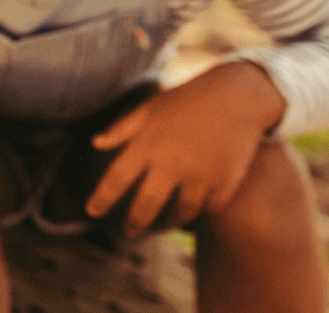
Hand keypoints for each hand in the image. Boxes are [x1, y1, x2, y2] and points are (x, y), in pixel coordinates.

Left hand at [87, 62, 287, 235]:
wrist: (237, 95)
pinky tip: (196, 209)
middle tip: (130, 232)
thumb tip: (95, 144)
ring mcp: (201, 174)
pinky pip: (210, 208)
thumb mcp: (151, 107)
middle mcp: (172, 162)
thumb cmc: (187, 99)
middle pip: (147, 205)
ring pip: (181, 212)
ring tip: (166, 221)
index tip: (91, 212)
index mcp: (148, 144)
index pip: (116, 178)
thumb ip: (122, 128)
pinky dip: (202, 211)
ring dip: (171, 219)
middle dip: (135, 223)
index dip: (101, 198)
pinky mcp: (226, 180)